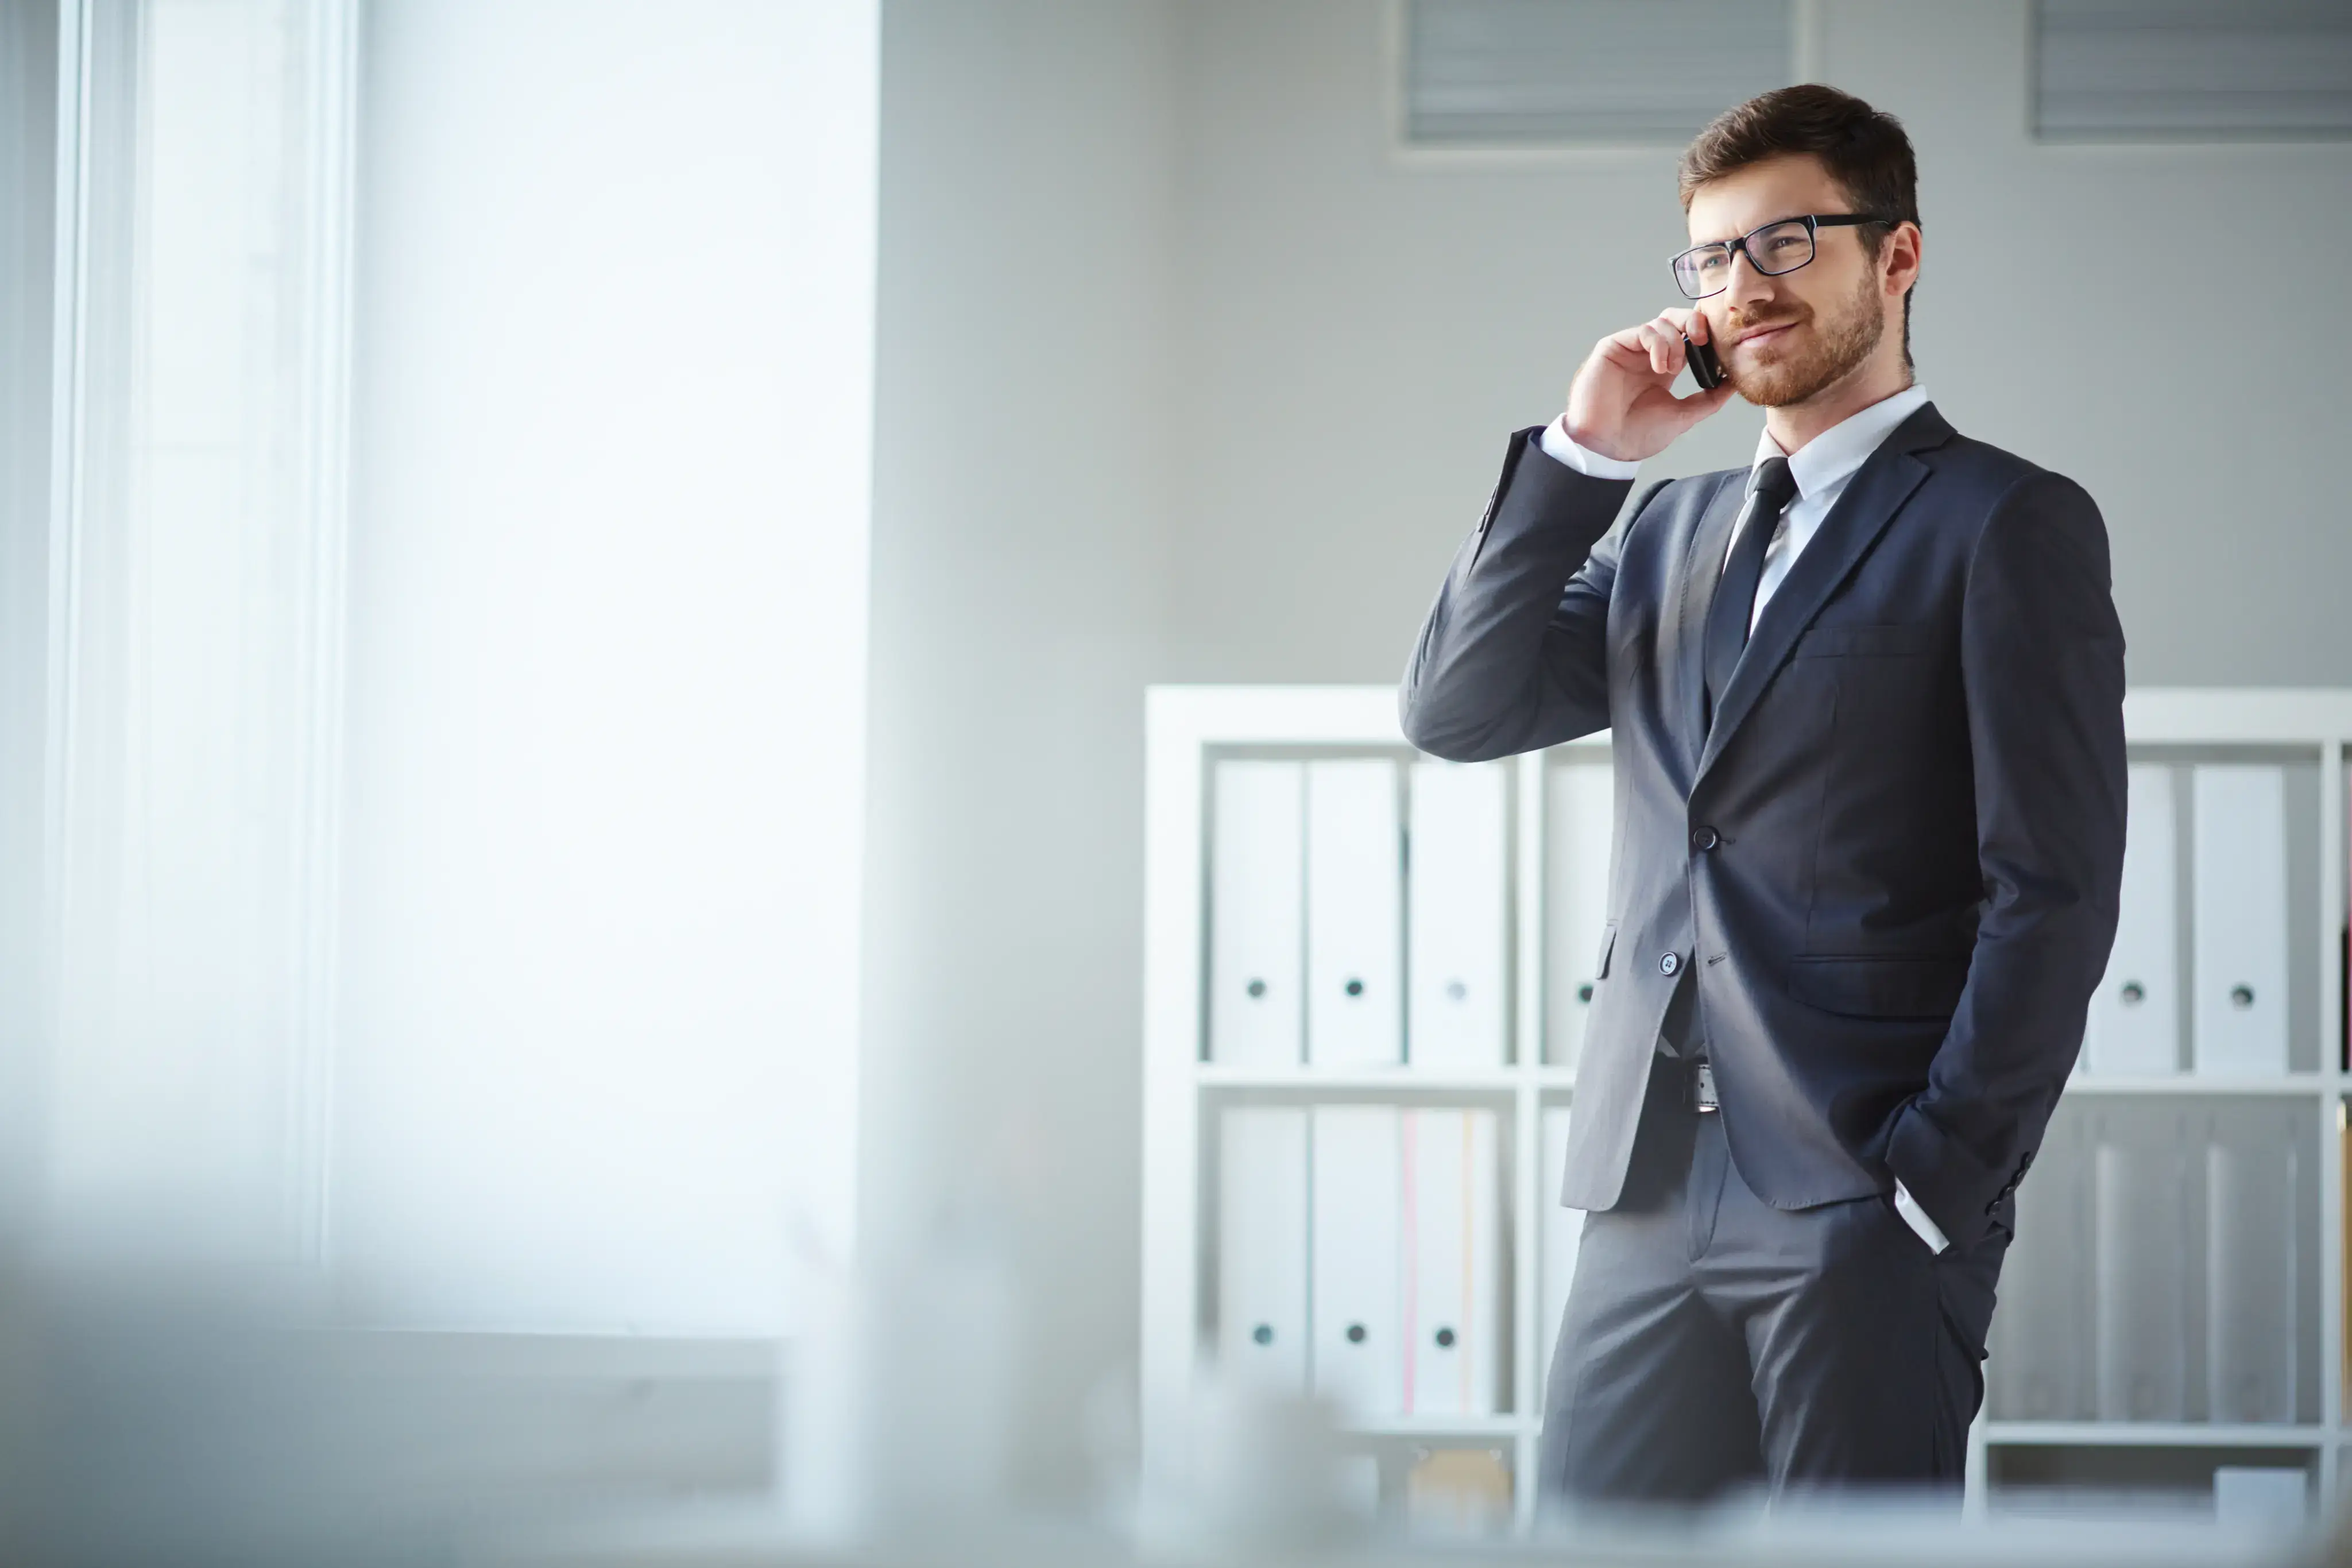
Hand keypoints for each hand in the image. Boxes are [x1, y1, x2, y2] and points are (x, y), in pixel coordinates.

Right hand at [1561, 309, 1736, 462]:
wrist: (1607, 447)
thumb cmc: (1636, 435)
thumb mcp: (1684, 415)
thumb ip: (1709, 399)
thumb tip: (1733, 383)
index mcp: (1663, 367)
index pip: (1686, 335)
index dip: (1703, 333)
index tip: (1717, 348)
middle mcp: (1647, 354)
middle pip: (1674, 319)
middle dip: (1693, 322)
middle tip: (1703, 339)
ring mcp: (1630, 350)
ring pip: (1661, 322)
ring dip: (1675, 342)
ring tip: (1671, 369)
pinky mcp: (1612, 348)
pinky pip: (1642, 331)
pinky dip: (1657, 344)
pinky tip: (1659, 367)